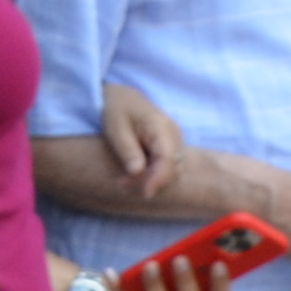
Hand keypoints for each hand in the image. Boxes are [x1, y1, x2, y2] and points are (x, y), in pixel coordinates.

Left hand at [98, 82, 183, 197]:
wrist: (122, 96)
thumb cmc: (116, 110)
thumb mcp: (115, 127)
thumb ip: (127, 149)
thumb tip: (137, 172)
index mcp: (162, 128)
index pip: (168, 159)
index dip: (158, 179)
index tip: (145, 193)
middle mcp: (174, 136)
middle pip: (172, 169)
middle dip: (150, 183)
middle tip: (120, 184)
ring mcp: (175, 142)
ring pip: (171, 171)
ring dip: (150, 181)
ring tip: (122, 181)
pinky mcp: (169, 148)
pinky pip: (166, 167)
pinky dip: (151, 176)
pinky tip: (131, 175)